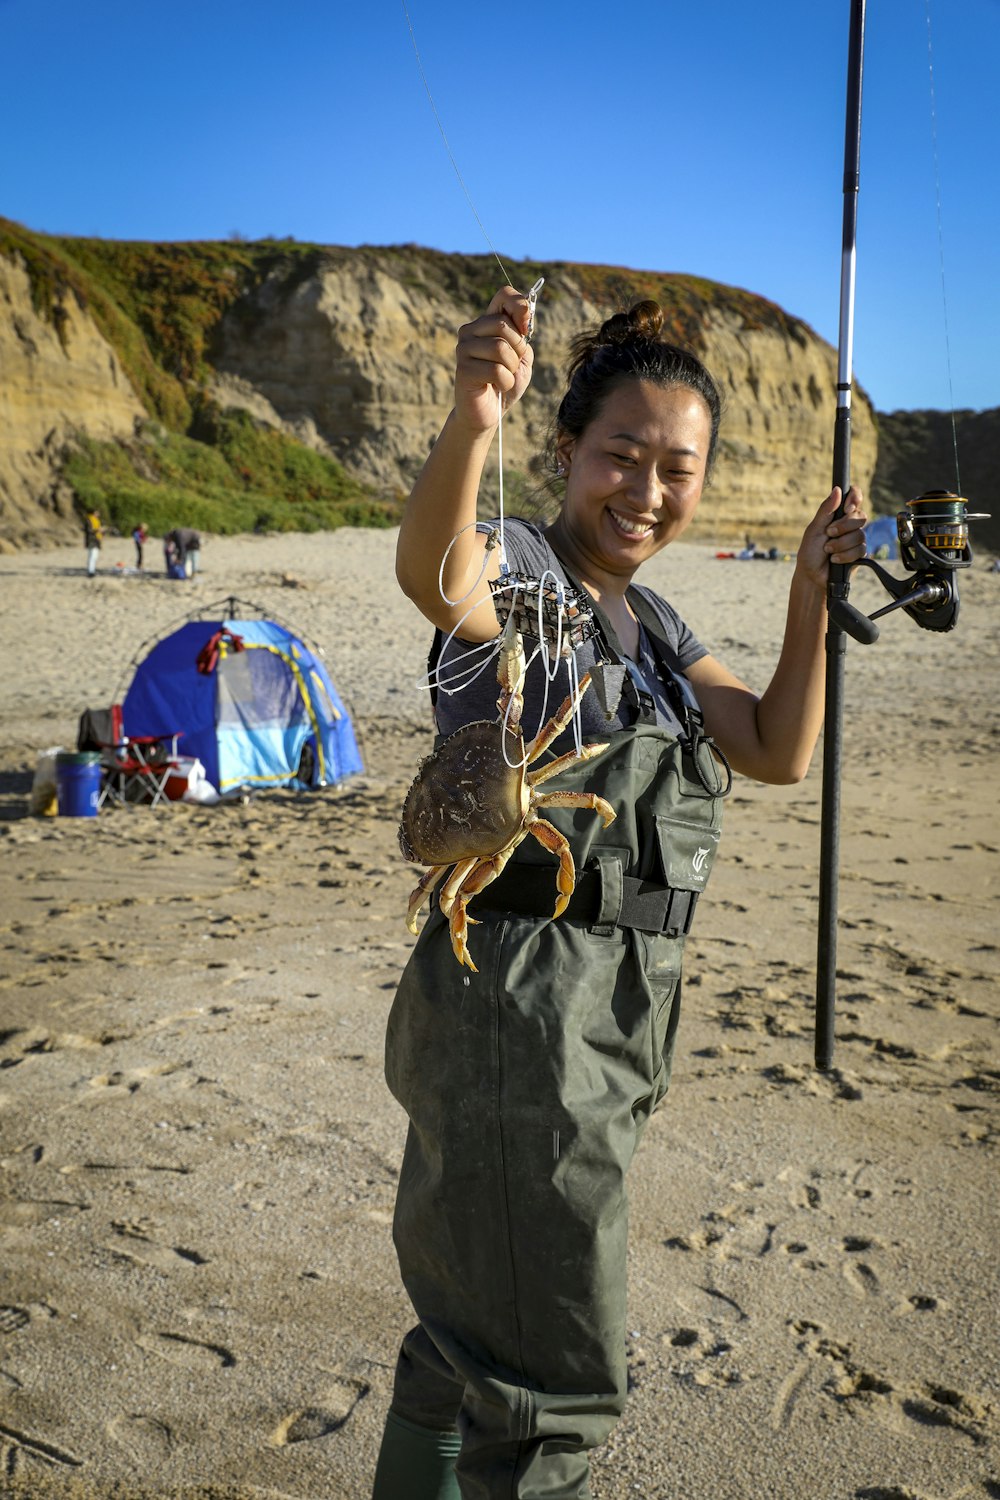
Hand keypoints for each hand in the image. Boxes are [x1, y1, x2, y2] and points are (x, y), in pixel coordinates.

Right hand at [453, 285, 534, 432]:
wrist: (489, 413)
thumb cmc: (505, 382)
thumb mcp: (522, 356)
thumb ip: (523, 334)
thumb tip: (525, 315)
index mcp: (486, 322)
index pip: (504, 294)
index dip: (520, 307)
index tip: (526, 328)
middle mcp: (470, 330)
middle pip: (503, 324)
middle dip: (518, 349)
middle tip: (511, 365)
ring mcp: (463, 349)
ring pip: (500, 348)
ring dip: (511, 368)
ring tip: (503, 377)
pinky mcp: (463, 369)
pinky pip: (495, 370)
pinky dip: (505, 382)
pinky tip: (497, 387)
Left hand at [795, 485, 867, 591]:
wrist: (812, 577)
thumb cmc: (810, 553)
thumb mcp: (814, 529)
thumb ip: (826, 510)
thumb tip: (837, 489)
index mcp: (837, 515)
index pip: (854, 497)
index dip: (855, 498)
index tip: (846, 508)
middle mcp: (849, 525)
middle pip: (860, 516)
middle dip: (843, 527)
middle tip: (829, 534)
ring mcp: (855, 539)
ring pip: (860, 534)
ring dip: (841, 544)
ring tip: (828, 551)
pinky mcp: (859, 554)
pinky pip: (861, 549)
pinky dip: (845, 555)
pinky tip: (835, 560)